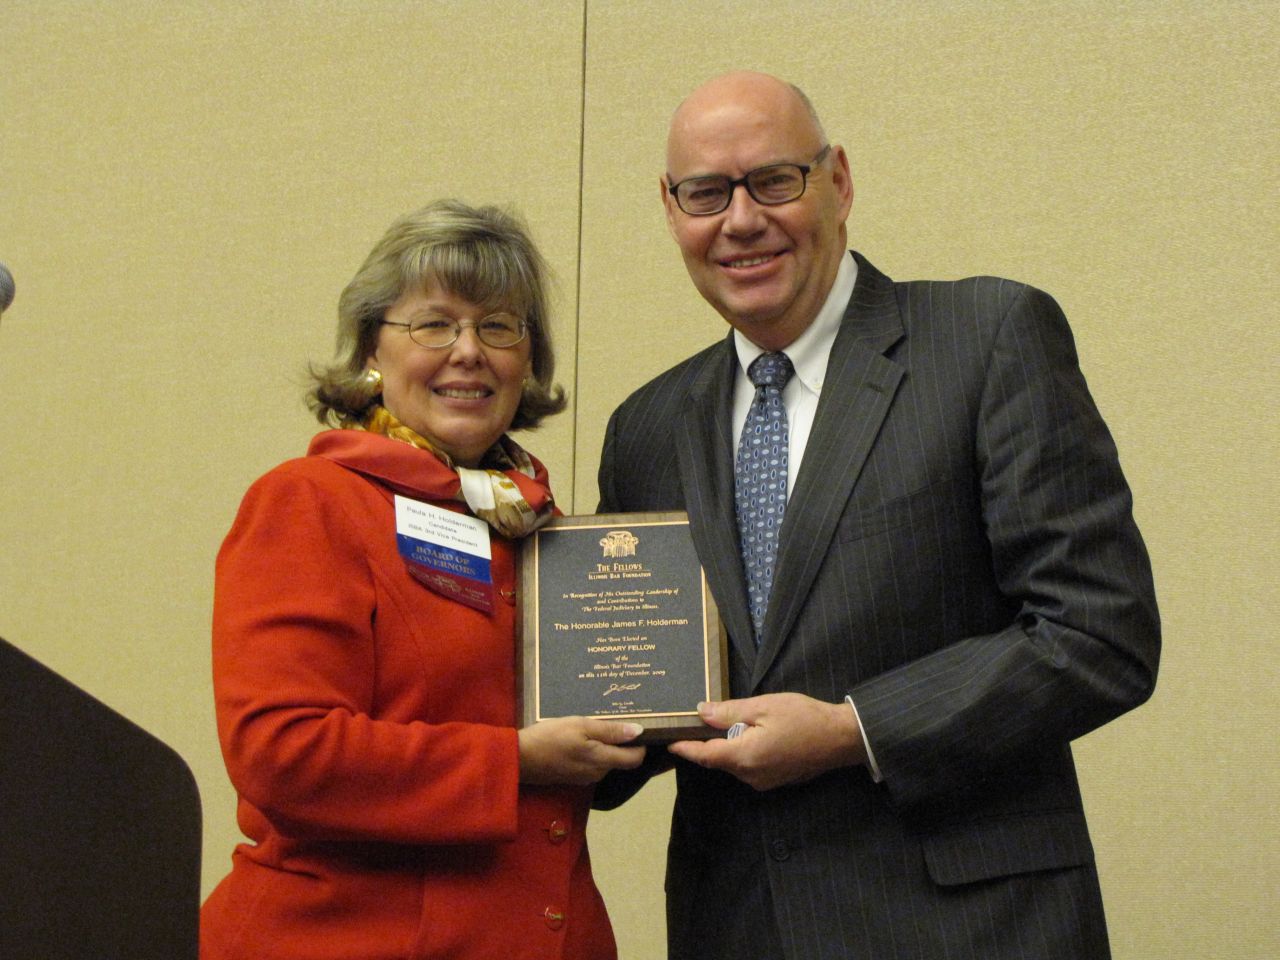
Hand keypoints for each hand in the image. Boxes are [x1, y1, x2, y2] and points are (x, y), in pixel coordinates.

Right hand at [518, 716, 645, 785]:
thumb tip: (639, 731)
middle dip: (623, 743)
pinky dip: (593, 752)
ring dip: (606, 747)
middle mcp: (598, 773)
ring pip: (606, 761)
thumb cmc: (550, 737)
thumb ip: (610, 730)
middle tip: (614, 720)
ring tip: (596, 726)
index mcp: (602, 760)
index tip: (637, 727)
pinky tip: (582, 738)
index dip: (641, 744)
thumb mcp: (580, 726)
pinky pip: (592, 764)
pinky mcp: (573, 777)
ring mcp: (585, 777)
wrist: (520, 758)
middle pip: (621, 760)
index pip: (635, 759)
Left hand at [667, 693, 866, 790]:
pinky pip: (748, 767)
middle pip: (717, 759)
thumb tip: (701, 712)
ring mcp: (762, 781)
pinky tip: (746, 734)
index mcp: (744, 756)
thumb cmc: (803, 718)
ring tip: (719, 724)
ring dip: (724, 747)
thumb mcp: (764, 706)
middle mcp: (750, 775)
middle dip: (704, 743)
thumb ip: (730, 712)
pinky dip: (741, 752)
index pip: (703, 755)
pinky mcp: (774, 781)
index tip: (666, 741)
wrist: (840, 738)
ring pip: (733, 763)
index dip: (684, 748)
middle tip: (691, 723)